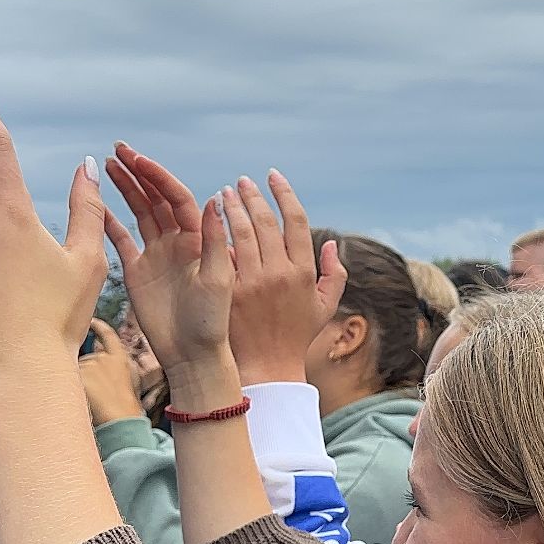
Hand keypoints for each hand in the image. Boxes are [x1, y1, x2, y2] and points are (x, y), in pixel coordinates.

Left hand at [79, 320, 147, 425]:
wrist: (121, 418)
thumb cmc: (125, 407)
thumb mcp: (128, 381)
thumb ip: (114, 368)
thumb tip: (101, 361)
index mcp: (120, 358)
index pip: (108, 335)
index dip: (99, 327)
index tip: (92, 322)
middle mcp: (104, 357)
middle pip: (86, 359)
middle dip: (84, 373)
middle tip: (92, 391)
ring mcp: (90, 364)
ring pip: (74, 371)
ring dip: (77, 383)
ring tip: (91, 400)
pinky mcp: (79, 374)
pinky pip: (67, 378)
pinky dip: (70, 388)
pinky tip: (82, 398)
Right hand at [102, 144, 235, 372]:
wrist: (193, 356)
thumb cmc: (212, 322)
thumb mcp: (217, 279)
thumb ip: (213, 240)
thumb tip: (214, 197)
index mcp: (198, 239)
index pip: (177, 197)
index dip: (158, 176)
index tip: (137, 160)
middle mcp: (177, 242)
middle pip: (156, 198)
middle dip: (138, 173)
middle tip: (117, 150)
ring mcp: (157, 255)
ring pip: (139, 213)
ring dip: (126, 188)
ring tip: (106, 165)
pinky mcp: (138, 271)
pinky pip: (122, 240)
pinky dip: (109, 222)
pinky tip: (95, 204)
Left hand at [222, 171, 346, 384]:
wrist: (268, 367)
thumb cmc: (297, 335)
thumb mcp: (325, 306)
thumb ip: (334, 273)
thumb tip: (333, 243)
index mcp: (304, 271)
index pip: (295, 220)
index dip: (284, 193)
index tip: (273, 176)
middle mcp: (280, 272)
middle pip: (265, 220)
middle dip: (253, 195)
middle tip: (241, 182)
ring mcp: (253, 281)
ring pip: (242, 232)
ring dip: (232, 208)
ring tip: (224, 194)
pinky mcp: (231, 292)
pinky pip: (224, 255)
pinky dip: (218, 235)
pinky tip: (210, 221)